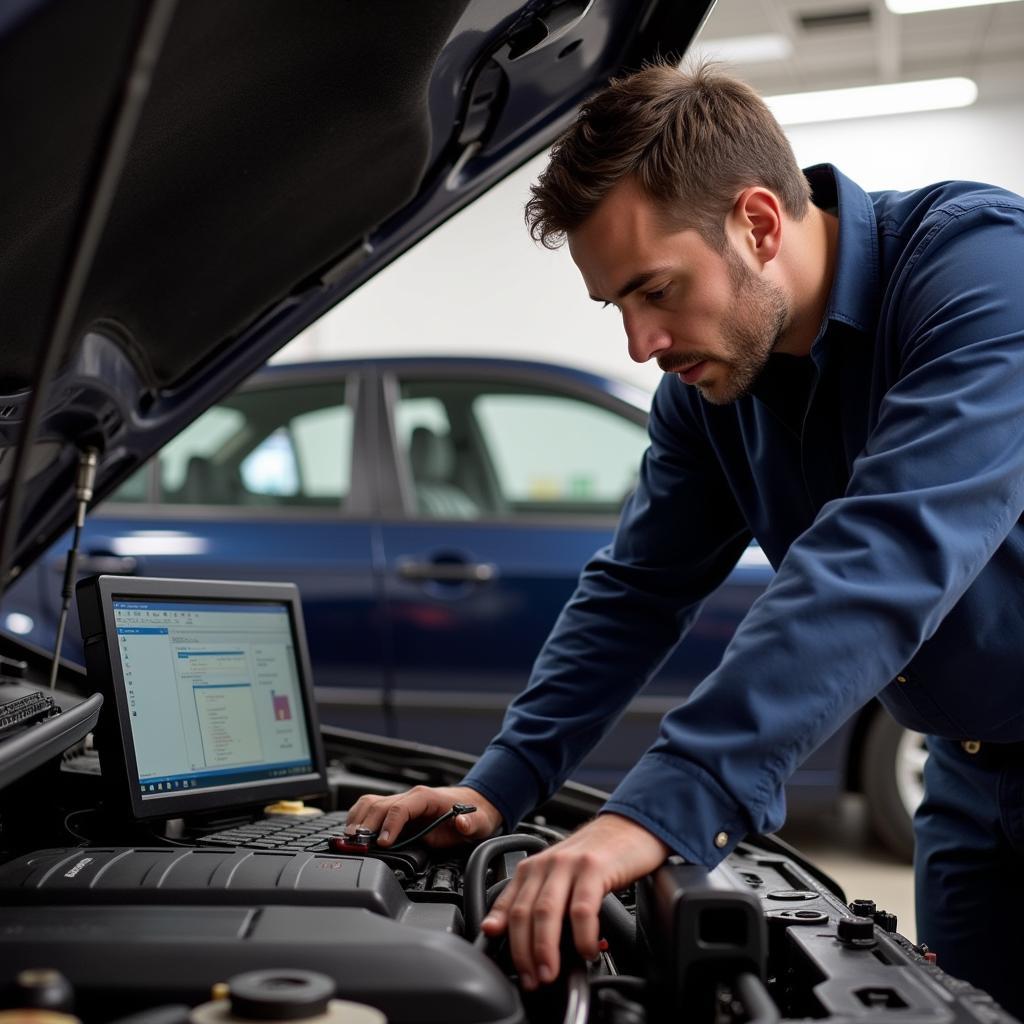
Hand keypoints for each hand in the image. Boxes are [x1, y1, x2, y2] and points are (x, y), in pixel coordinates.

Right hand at [345, 785, 500, 847]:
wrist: (473, 806)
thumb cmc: (472, 814)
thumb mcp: (478, 822)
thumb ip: (471, 823)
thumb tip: (463, 823)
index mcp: (426, 798)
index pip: (401, 808)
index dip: (389, 825)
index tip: (383, 843)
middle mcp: (410, 797)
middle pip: (379, 805)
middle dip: (367, 825)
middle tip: (359, 846)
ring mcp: (401, 802)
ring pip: (370, 804)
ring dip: (358, 820)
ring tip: (350, 841)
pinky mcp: (395, 810)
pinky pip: (371, 809)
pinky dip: (358, 819)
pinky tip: (352, 833)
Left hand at [481, 813, 668, 988]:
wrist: (630, 827)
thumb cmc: (597, 857)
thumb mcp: (562, 878)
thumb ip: (541, 903)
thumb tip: (526, 943)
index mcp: (533, 868)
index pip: (508, 905)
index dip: (505, 939)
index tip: (509, 966)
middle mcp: (546, 864)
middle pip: (524, 913)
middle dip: (524, 953)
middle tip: (533, 980)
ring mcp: (569, 864)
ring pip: (546, 912)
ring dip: (545, 949)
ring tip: (550, 973)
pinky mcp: (594, 867)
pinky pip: (581, 908)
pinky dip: (582, 936)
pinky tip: (588, 951)